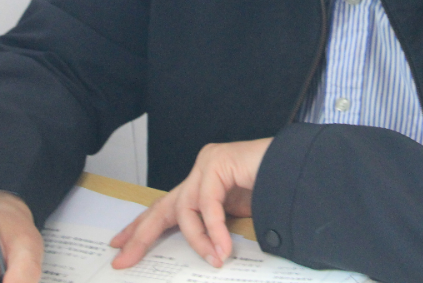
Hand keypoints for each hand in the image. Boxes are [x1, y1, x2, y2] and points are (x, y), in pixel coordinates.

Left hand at [110, 138, 272, 269]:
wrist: (300, 171)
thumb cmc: (276, 193)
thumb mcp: (237, 219)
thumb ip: (215, 229)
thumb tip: (203, 255)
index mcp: (204, 184)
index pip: (165, 207)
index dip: (142, 227)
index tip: (121, 245)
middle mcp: (202, 171)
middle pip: (163, 206)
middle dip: (141, 234)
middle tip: (123, 257)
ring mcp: (208, 164)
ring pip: (186, 208)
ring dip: (198, 239)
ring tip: (214, 259)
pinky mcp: (218, 163)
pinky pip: (208, 204)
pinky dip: (215, 230)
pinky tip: (223, 248)